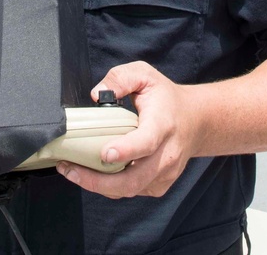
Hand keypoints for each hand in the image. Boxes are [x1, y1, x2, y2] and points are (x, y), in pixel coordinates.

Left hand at [56, 61, 198, 198]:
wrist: (196, 121)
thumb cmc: (166, 98)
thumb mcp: (145, 75)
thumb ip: (120, 78)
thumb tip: (96, 94)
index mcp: (162, 125)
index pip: (146, 143)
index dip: (126, 151)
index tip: (105, 153)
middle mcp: (166, 154)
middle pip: (134, 179)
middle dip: (98, 180)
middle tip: (69, 169)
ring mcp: (164, 173)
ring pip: (129, 189)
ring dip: (97, 186)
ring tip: (71, 171)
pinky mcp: (159, 185)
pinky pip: (131, 191)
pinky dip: (108, 188)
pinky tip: (91, 175)